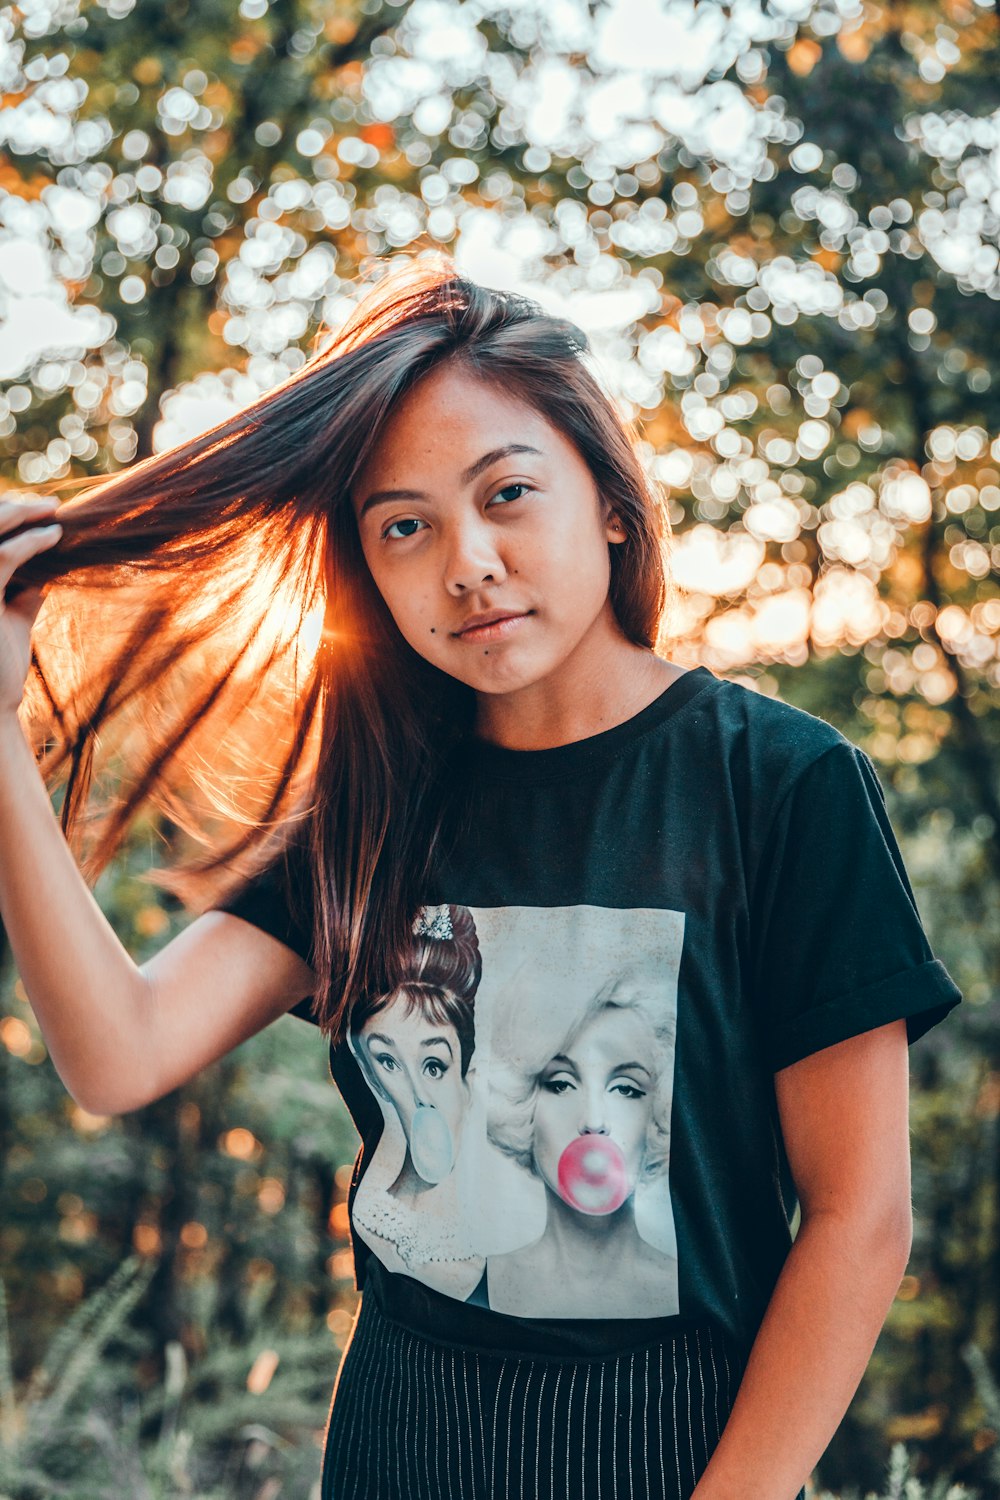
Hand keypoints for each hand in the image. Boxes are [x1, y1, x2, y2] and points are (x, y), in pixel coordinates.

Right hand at [0, 495, 62, 717]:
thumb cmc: (2, 665)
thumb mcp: (12, 617)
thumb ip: (22, 589)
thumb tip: (46, 565)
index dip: (2, 513)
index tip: (37, 509)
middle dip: (10, 507)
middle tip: (47, 505)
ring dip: (22, 514)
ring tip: (52, 512)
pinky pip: (3, 556)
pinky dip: (32, 541)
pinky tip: (54, 535)